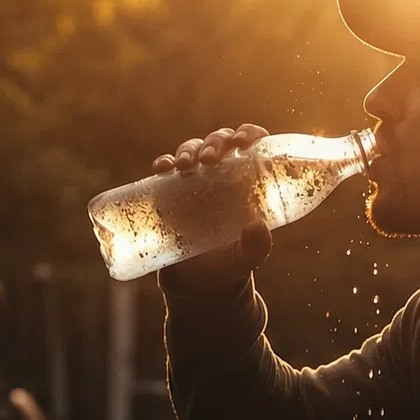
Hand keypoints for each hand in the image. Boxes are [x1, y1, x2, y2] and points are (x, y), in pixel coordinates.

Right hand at [153, 125, 274, 292]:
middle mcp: (221, 176)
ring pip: (192, 150)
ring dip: (188, 150)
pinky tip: (162, 168)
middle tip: (209, 159)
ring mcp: (194, 182)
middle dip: (214, 142)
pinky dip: (163, 164)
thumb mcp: (246, 259)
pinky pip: (165, 170)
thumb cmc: (230, 267)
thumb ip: (256, 247)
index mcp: (246, 181)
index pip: (250, 145)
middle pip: (219, 142)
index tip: (245, 141)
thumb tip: (257, 227)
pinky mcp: (170, 193)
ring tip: (185, 165)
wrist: (199, 286)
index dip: (248, 133)